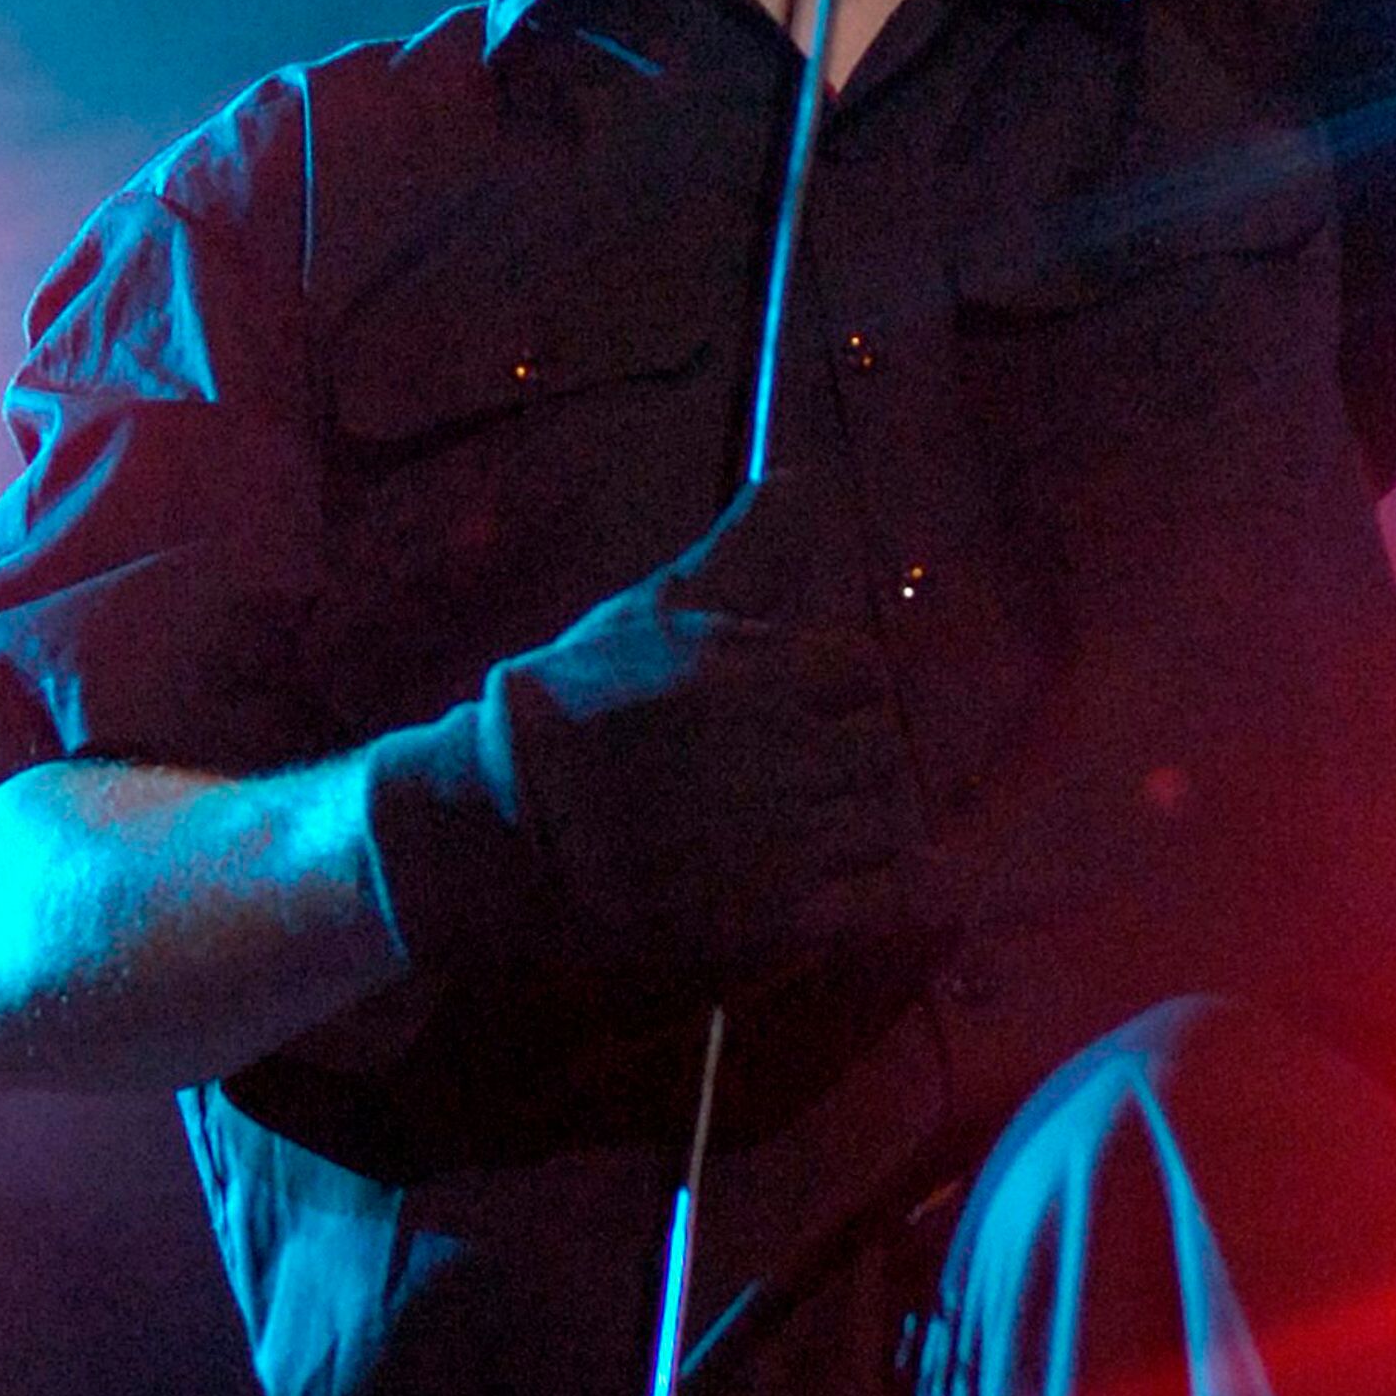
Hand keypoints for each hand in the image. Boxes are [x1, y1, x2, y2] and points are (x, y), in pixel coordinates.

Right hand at [366, 477, 929, 1001]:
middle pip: (882, 749)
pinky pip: (875, 898)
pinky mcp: (775, 916)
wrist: (507, 828)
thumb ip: (747, 550)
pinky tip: (834, 879)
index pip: (863, 671)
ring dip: (862, 820)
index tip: (801, 701)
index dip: (835, 685)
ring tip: (818, 823)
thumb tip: (805, 478)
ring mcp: (783, 842)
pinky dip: (871, 889)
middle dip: (848, 754)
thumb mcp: (657, 609)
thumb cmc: (578, 704)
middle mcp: (782, 756)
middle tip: (806, 768)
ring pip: (888, 821)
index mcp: (760, 673)